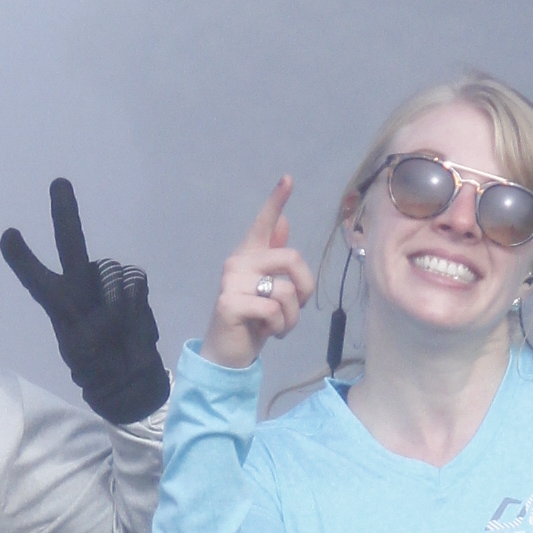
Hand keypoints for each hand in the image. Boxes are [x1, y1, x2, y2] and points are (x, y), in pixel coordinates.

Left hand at [0, 178, 169, 425]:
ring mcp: (108, 285)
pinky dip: (135, 303)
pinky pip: (135, 282)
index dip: (23, 259)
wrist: (130, 382)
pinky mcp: (134, 289)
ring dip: (115, 298)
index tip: (8, 235)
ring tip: (116, 328)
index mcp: (60, 306)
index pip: (37, 280)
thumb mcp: (83, 352)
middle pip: (71, 245)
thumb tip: (117, 298)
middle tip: (59, 183)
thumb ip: (94, 319)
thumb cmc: (97, 370)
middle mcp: (81, 287)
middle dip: (65, 213)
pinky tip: (132, 323)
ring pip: (110, 271)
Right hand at [199, 181, 313, 368]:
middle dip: (305, 287)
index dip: (276, 200)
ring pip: (284, 290)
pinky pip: (272, 309)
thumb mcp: (270, 290)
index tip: (288, 179)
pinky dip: (278, 326)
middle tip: (297, 308)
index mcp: (249, 257)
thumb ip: (274, 259)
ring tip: (279, 326)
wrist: (228, 354)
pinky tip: (266, 332)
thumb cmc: (252, 321)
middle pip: (290, 258)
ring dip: (291, 316)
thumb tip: (284, 222)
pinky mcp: (229, 303)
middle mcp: (237, 263)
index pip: (263, 223)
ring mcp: (230, 282)